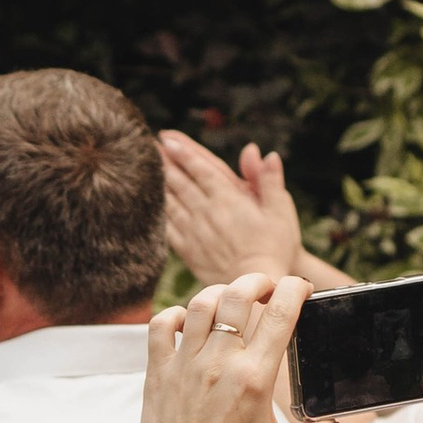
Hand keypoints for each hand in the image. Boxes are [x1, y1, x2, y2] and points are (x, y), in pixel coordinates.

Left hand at [124, 274, 336, 422]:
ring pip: (200, 303)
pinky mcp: (158, 374)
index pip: (281, 313)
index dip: (295, 289)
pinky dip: (174, 315)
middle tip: (267, 287)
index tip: (301, 289)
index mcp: (255, 379)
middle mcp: (219, 365)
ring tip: (230, 300)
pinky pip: (160, 326)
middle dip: (258, 280)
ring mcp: (185, 366)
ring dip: (220, 293)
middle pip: (239, 294)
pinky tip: (187, 323)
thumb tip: (330, 421)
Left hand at [158, 131, 303, 282]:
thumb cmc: (274, 247)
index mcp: (228, 200)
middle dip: (163, 161)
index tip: (167, 138)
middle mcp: (207, 213)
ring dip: (156, 182)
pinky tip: (148, 202)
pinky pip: (166, 227)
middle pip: (179, 182)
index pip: (201, 169)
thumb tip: (265, 153)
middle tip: (147, 144)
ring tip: (142, 166)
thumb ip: (269, 180)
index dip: (183, 152)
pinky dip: (157, 211)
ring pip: (169, 201)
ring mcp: (194, 232)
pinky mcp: (188, 251)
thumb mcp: (280, 211)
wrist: (257, 285)